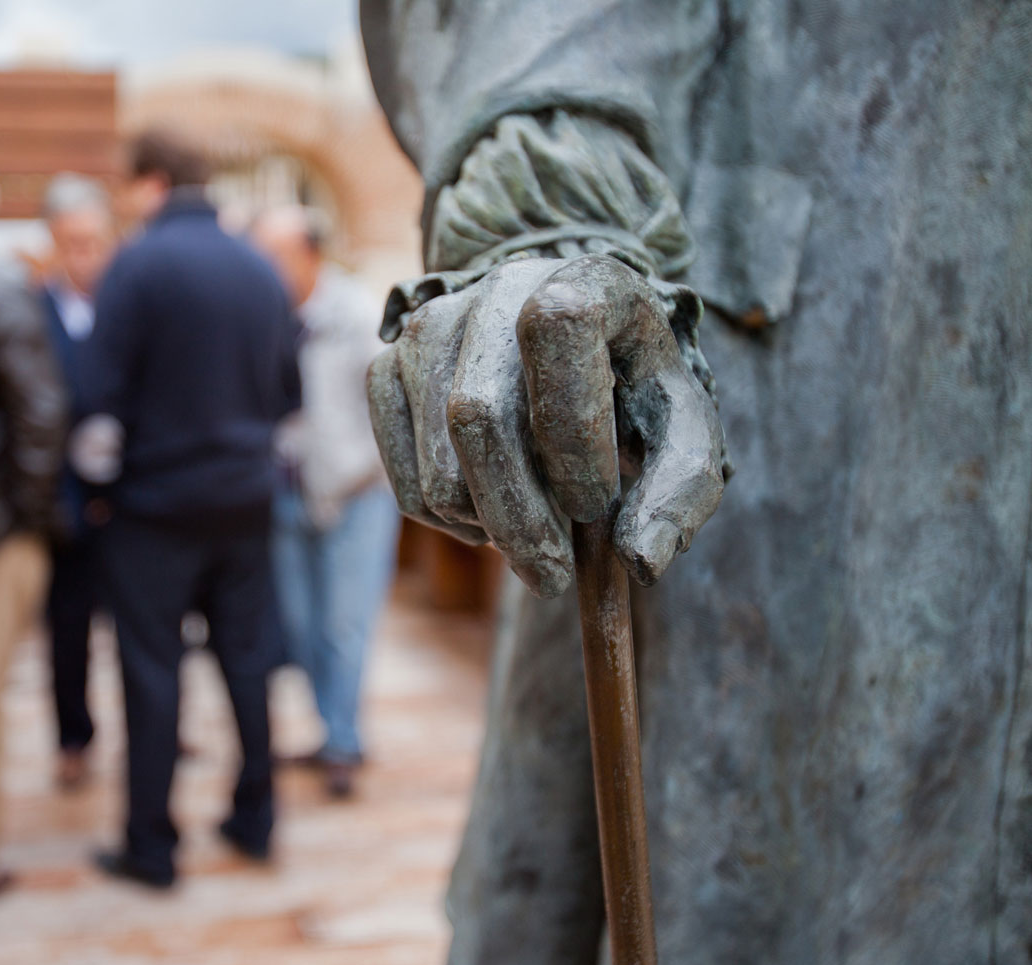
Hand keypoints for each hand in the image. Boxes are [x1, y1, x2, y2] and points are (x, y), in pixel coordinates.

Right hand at [368, 254, 724, 595]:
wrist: (570, 344)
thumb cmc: (632, 391)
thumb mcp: (683, 431)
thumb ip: (680, 493)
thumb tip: (640, 562)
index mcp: (582, 280)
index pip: (554, 330)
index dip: (572, 429)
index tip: (595, 504)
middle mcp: (494, 289)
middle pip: (475, 415)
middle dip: (517, 517)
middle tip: (554, 578)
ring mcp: (428, 328)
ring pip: (437, 466)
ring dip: (487, 526)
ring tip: (534, 531)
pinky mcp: (387, 369)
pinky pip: (403, 481)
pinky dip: (447, 523)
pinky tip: (489, 515)